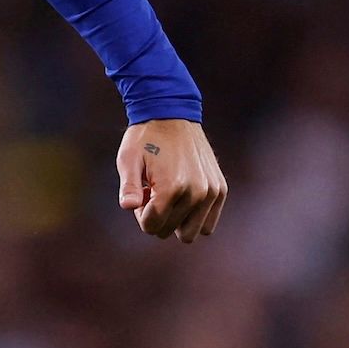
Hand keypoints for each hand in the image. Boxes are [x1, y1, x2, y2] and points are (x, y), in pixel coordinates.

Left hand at [117, 118, 225, 241]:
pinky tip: (183, 194)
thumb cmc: (145, 138)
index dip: (140, 213)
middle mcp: (197, 192)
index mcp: (172, 187)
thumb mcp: (128, 160)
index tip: (141, 191)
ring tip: (169, 194)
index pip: (152, 226)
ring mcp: (212, 192)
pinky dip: (193, 216)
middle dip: (157, 217)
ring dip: (176, 220)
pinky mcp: (220, 189)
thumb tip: (129, 207)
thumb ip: (128, 188)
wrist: (172, 114)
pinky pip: (208, 224)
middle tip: (153, 192)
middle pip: (170, 231)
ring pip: (191, 232)